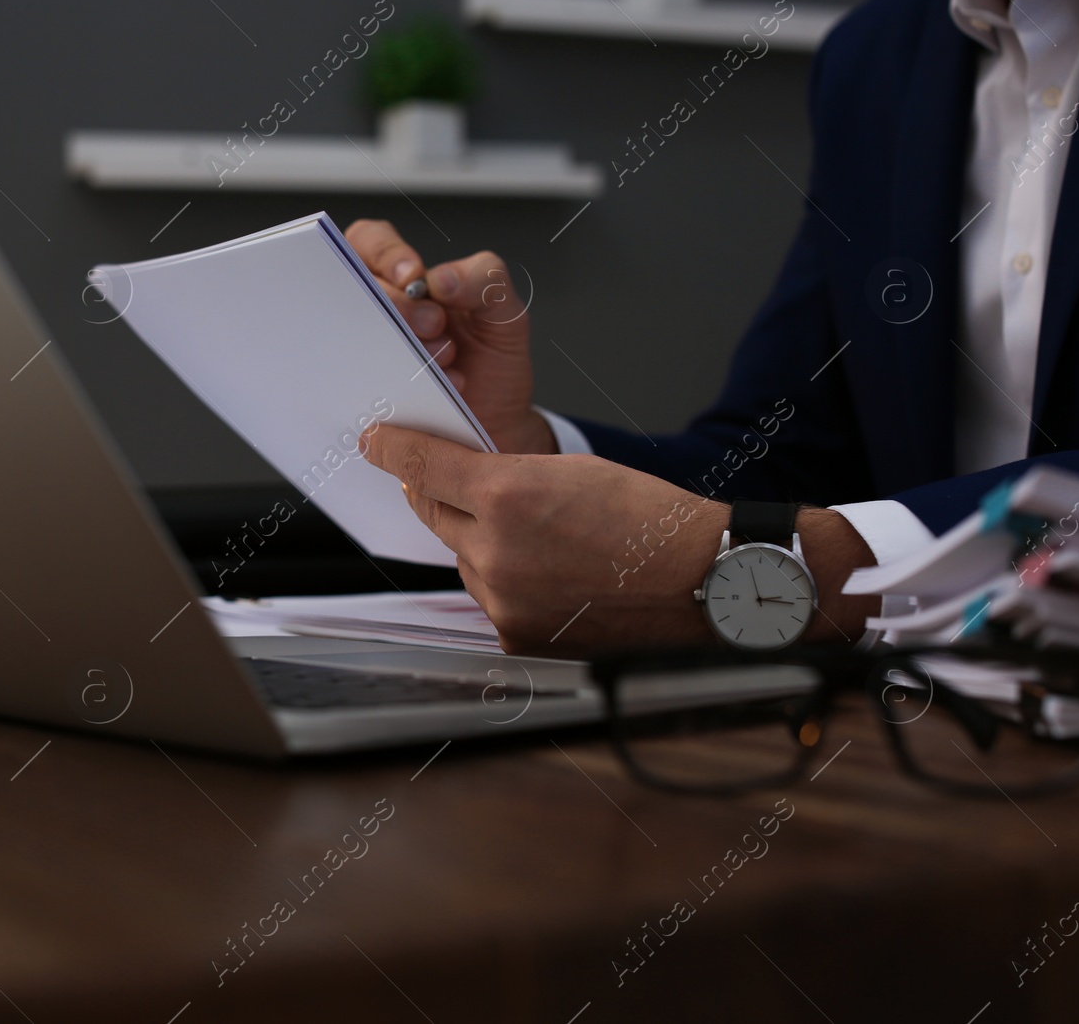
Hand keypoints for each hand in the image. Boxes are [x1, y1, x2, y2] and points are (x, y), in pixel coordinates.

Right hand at [345, 219, 553, 454]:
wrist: (495, 426)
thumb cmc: (493, 364)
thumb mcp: (505, 315)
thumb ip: (486, 281)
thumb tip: (442, 278)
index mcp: (407, 280)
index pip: (370, 241)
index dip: (384, 253)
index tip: (412, 278)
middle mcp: (380, 309)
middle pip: (355, 285)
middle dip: (399, 304)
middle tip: (434, 326)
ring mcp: (366, 348)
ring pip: (350, 329)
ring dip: (396, 344)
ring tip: (441, 362)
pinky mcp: (363, 388)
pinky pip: (352, 376)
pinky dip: (393, 380)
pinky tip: (428, 390)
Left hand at [361, 424, 878, 655]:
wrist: (703, 582)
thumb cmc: (650, 519)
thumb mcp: (571, 470)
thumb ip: (504, 474)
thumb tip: (458, 480)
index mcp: (508, 495)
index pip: (424, 468)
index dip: (394, 450)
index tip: (375, 441)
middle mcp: (495, 552)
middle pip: (436, 515)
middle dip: (441, 496)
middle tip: (452, 483)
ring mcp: (503, 601)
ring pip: (465, 560)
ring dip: (483, 545)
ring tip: (544, 540)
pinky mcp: (517, 637)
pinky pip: (490, 601)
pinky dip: (507, 585)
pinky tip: (553, 576)